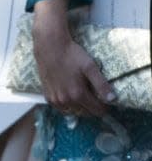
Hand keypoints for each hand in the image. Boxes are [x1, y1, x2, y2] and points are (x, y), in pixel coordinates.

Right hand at [32, 0, 115, 116]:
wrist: (50, 47)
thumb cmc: (72, 54)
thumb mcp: (90, 67)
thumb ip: (101, 84)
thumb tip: (113, 99)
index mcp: (78, 94)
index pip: (97, 110)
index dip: (104, 107)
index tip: (106, 101)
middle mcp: (66, 101)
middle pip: (85, 113)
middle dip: (92, 108)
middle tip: (95, 97)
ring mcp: (56, 100)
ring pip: (73, 112)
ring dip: (80, 108)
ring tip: (83, 96)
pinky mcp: (48, 96)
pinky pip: (62, 108)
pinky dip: (68, 106)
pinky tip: (70, 96)